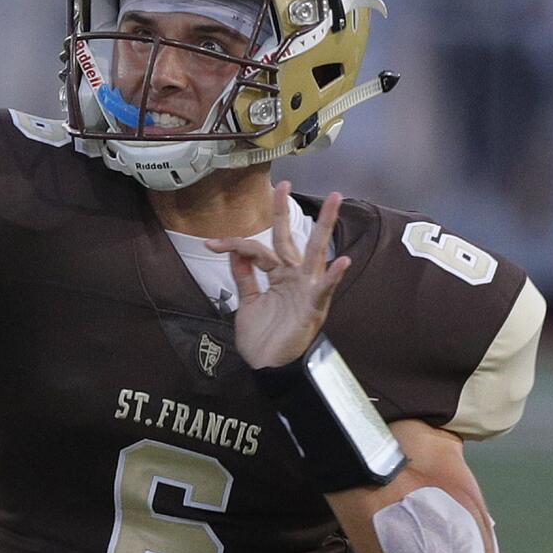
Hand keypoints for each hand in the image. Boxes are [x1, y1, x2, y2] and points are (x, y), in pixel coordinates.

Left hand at [207, 181, 349, 367]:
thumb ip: (244, 278)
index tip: (211, 243)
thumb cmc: (263, 338)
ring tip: (335, 202)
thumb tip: (235, 252)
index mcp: (278, 276)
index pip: (258, 250)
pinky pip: (324, 290)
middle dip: (285, 212)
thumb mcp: (248, 304)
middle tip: (284, 184)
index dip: (235, 244)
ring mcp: (306, 290)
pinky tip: (340, 261)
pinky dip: (333, 276)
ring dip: (325, 227)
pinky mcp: (313, 308)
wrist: (267, 368)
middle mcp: (293, 277)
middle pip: (289, 239)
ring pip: (314, 253)